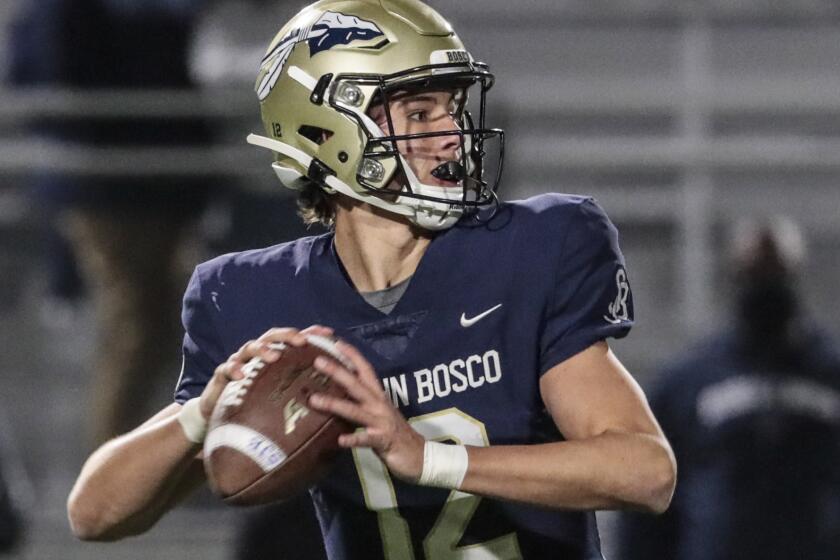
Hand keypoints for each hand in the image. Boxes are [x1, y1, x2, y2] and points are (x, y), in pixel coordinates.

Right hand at [199, 325, 333, 419]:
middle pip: (272, 336)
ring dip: (263, 349)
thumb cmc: (254, 401)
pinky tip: (242, 375)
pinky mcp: (222, 374)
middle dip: (287, 335)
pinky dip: (234, 369)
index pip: (293, 340)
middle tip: (301, 341)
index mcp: (272, 355)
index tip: (328, 333)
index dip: (310, 334)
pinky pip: (227, 368)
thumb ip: (297, 390)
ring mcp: (239, 361)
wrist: (220, 414)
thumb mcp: (277, 394)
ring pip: (250, 347)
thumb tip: (329, 399)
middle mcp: (257, 354)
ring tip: (273, 355)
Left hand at [307, 341, 425, 482]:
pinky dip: (354, 439)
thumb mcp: (378, 414)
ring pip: (356, 410)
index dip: (352, 355)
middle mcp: (379, 405)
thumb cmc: (395, 434)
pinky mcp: (383, 441)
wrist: (420, 456)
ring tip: (314, 400)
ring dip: (335, 404)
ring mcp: (381, 422)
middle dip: (337, 371)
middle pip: (357, 384)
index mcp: (378, 396)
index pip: (365, 370)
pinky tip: (341, 440)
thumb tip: (338, 394)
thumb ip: (362, 404)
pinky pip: (367, 440)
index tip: (335, 342)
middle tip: (317, 361)